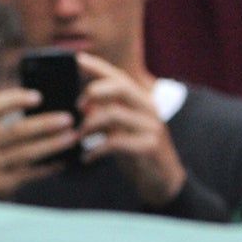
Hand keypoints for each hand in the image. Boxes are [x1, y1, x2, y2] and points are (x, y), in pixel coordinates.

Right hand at [0, 87, 78, 199]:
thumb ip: (9, 121)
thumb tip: (50, 106)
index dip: (15, 99)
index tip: (39, 97)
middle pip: (16, 131)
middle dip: (45, 124)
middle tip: (68, 120)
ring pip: (26, 153)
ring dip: (52, 144)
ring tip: (72, 137)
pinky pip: (30, 174)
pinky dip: (48, 167)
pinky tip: (63, 162)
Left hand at [74, 53, 186, 206]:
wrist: (164, 182)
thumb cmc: (139, 154)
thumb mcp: (122, 130)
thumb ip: (106, 115)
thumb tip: (82, 104)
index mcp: (143, 102)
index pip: (120, 78)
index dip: (99, 67)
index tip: (77, 59)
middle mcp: (150, 110)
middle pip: (121, 87)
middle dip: (94, 91)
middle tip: (77, 106)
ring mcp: (152, 128)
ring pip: (114, 114)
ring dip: (89, 125)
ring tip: (79, 137)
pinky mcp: (150, 148)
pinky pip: (116, 142)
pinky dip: (96, 149)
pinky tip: (87, 157)